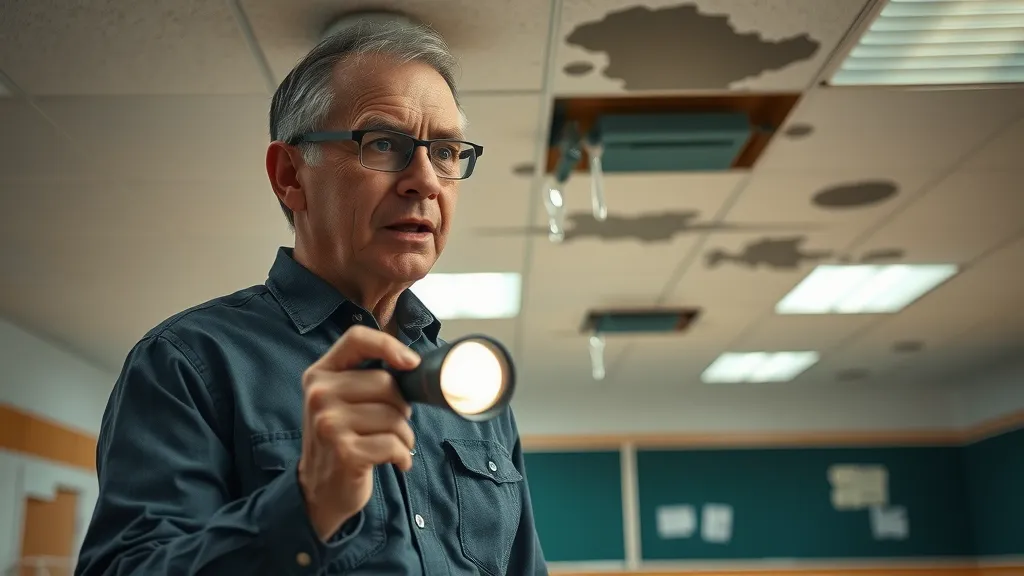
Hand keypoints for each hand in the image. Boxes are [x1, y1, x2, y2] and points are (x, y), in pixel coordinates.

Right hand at [297, 325, 419, 540]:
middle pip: (386, 383)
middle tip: (393, 425)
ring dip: (404, 436)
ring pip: (395, 416)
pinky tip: (396, 462)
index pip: (356, 339)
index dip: (388, 345)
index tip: (411, 363)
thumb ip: (365, 378)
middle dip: (402, 407)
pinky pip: (394, 444)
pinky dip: (403, 456)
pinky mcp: (345, 452)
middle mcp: (319, 395)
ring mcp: (329, 423)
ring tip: (391, 446)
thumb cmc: (342, 440)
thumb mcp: (341, 401)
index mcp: (319, 374)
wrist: (319, 491)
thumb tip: (413, 364)